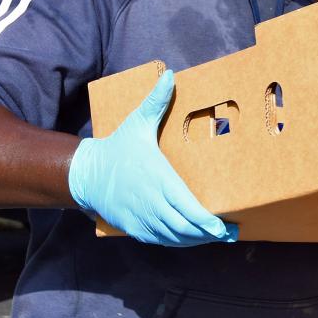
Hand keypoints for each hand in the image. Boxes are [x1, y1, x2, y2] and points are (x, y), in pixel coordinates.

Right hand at [69, 70, 237, 246]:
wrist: (86, 173)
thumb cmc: (117, 147)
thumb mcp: (137, 123)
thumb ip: (156, 102)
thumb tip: (170, 75)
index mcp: (158, 179)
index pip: (188, 208)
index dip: (207, 222)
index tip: (225, 227)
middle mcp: (151, 203)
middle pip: (185, 228)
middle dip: (210, 234)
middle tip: (231, 234)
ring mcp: (142, 218)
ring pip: (174, 238)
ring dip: (196, 240)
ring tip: (216, 236)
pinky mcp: (134, 228)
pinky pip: (160, 241)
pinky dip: (178, 242)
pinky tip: (192, 238)